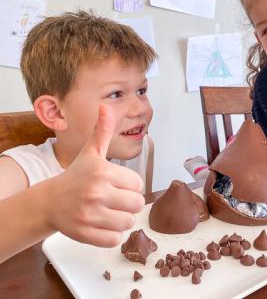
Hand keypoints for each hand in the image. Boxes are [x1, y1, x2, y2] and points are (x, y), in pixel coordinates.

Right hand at [46, 105, 144, 246]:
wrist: (50, 201)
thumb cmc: (76, 176)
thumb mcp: (90, 153)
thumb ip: (102, 131)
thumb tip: (105, 106)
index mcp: (103, 172)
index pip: (138, 185)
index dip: (130, 186)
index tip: (118, 185)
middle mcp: (96, 193)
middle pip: (137, 205)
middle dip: (129, 204)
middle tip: (115, 200)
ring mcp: (90, 215)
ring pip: (128, 223)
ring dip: (122, 220)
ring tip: (109, 212)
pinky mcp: (85, 234)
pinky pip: (115, 239)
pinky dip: (112, 235)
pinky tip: (102, 224)